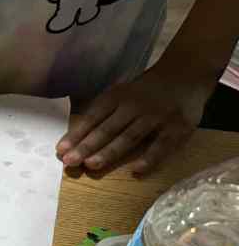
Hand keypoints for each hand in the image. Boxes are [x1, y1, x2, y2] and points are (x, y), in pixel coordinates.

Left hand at [57, 62, 213, 174]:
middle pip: (108, 129)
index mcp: (117, 98)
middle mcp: (135, 106)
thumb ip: (101, 115)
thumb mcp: (120, 95)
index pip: (93, 118)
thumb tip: (72, 142)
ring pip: (130, 136)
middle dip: (87, 146)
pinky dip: (149, 158)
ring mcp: (157, 116)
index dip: (77, 134)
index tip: (60, 151)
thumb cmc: (143, 92)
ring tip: (92, 165)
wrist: (186, 74)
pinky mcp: (178, 127)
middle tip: (70, 161)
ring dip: (110, 151)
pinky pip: (162, 145)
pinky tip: (136, 171)